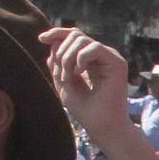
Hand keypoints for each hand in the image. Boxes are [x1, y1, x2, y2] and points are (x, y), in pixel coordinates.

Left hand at [38, 27, 133, 146]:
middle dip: (61, 52)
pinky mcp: (117, 62)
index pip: (73, 36)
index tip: (41, 39)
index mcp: (89, 59)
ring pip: (82, 40)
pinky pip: (94, 47)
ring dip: (68, 57)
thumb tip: (55, 42)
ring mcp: (110, 58)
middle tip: (62, 75)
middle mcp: (100, 56)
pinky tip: (79, 72)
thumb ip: (57, 63)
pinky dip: (81, 58)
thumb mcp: (63, 83)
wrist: (101, 125)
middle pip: (76, 35)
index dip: (57, 33)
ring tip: (68, 77)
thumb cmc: (85, 109)